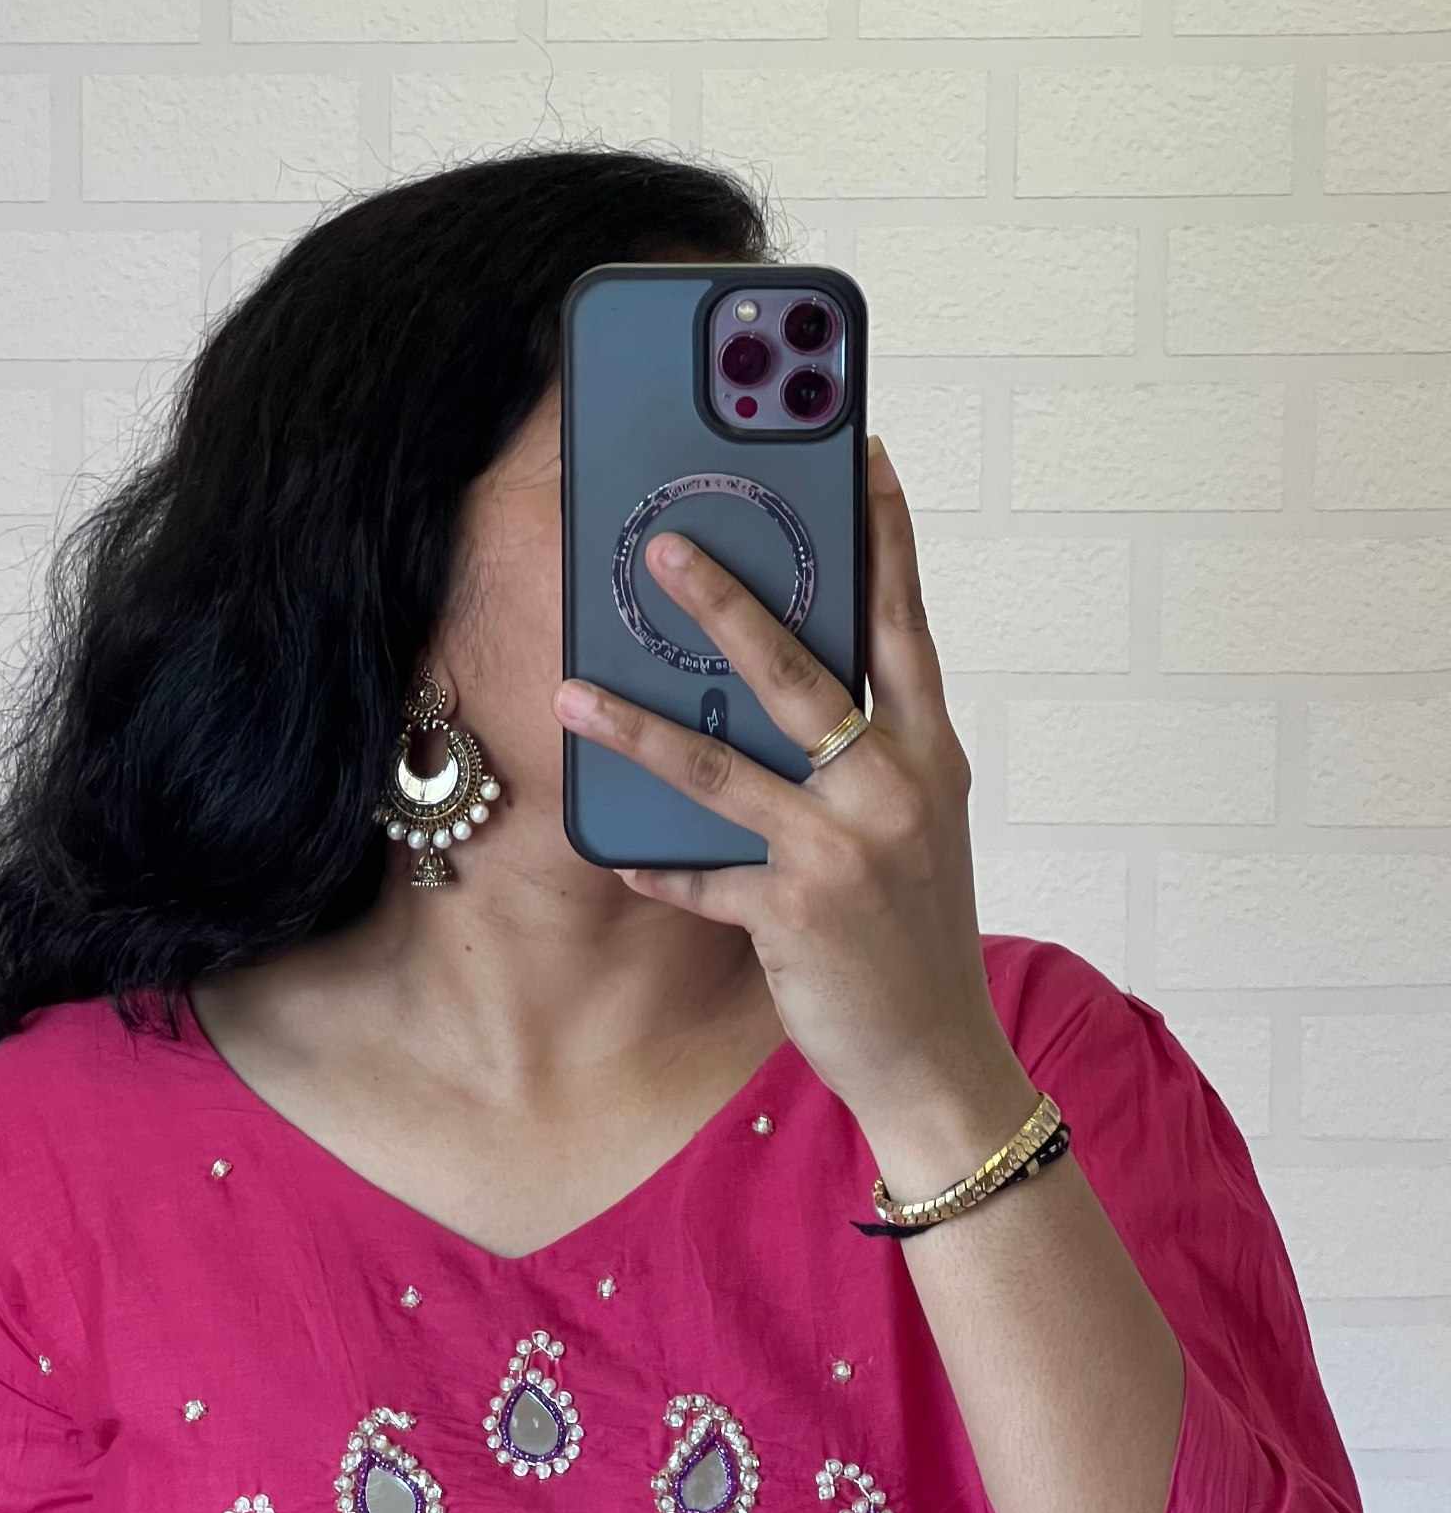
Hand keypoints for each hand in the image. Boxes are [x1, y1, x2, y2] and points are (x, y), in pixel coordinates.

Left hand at [553, 435, 1015, 1122]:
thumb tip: (785, 695)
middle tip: (663, 544)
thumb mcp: (913, 827)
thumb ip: (864, 757)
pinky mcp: (799, 910)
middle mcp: (896, 785)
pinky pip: (704, 875)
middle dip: (726, 602)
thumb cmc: (914, 933)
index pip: (903, 625)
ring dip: (640, 727)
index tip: (863, 457)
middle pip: (800, 672)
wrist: (939, 1056)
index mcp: (929, 752)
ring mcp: (847, 847)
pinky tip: (614, 850)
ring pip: (725, 768)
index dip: (884, 538)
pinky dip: (658, 866)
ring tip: (575, 690)